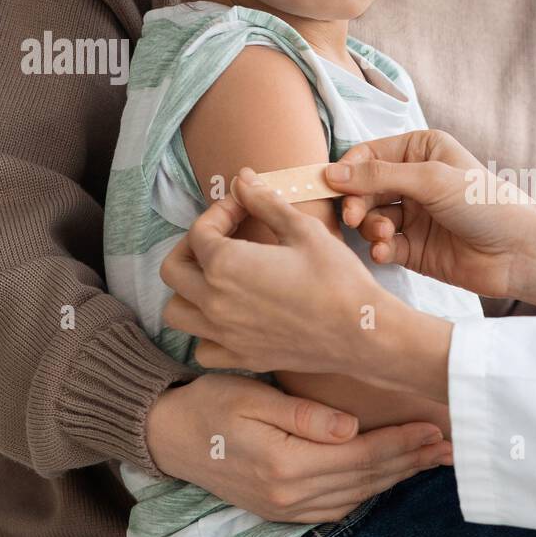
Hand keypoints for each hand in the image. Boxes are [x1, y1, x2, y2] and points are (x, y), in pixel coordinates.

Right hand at [146, 372, 451, 523]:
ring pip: (357, 495)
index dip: (402, 442)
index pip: (361, 455)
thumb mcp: (253, 396)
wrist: (166, 437)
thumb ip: (304, 416)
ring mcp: (285, 507)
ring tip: (431, 459)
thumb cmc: (209, 404)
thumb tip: (351, 428)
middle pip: (367, 479)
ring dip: (397, 477)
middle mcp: (290, 494)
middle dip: (412, 460)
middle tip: (450, 445)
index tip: (436, 428)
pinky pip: (337, 507)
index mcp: (286, 464)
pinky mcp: (280, 509)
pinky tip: (388, 476)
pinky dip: (368, 491)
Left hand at [160, 166, 452, 393]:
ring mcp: (225, 334)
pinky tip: (229, 318)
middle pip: (174, 269)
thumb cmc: (337, 278)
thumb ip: (265, 202)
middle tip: (221, 238)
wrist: (361, 331)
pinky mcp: (242, 357)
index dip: (219, 211)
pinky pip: (202, 348)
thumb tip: (242, 179)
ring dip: (188, 291)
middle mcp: (215, 301)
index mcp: (225, 264)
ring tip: (216, 278)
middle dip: (191, 247)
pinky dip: (205, 333)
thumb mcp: (303, 230)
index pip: (200, 230)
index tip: (243, 206)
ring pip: (177, 311)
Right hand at [325, 129, 535, 314]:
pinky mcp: (415, 248)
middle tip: (353, 217)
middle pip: (363, 188)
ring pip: (369, 219)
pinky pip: (383, 245)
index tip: (329, 186)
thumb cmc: (486, 204)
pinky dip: (380, 248)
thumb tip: (331, 172)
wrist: (520, 252)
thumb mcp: (431, 180)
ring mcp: (414, 215)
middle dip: (355, 202)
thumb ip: (378, 176)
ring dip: (369, 228)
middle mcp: (415, 180)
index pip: (368, 154)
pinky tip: (387, 252)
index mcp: (421, 150)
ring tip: (385, 236)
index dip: (346, 170)